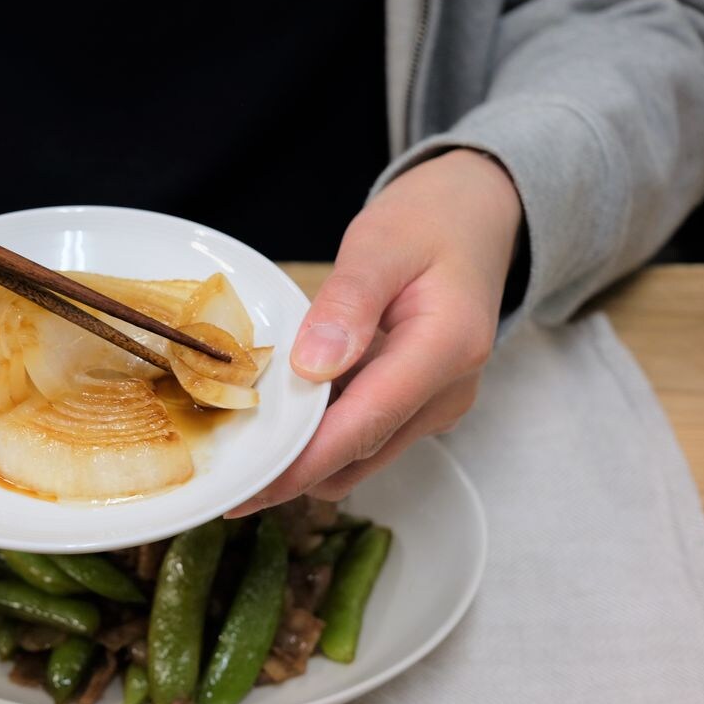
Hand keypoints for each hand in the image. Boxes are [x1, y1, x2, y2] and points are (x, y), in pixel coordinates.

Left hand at [228, 148, 522, 515]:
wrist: (475, 217)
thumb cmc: (429, 221)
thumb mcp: (382, 243)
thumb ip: (349, 302)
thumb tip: (312, 367)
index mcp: (446, 349)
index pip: (365, 424)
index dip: (304, 464)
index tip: (251, 487)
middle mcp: (447, 392)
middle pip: (359, 452)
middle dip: (293, 470)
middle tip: (228, 473)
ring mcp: (435, 404)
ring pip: (360, 454)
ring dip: (306, 457)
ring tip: (244, 444)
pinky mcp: (419, 405)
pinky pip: (364, 435)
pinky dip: (322, 435)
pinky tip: (280, 415)